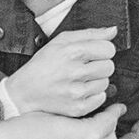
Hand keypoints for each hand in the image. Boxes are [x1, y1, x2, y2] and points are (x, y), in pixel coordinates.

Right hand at [0, 104, 121, 138]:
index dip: (114, 112)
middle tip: (103, 120)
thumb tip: (97, 111)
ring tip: (87, 135)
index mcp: (84, 136)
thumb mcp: (55, 114)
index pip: (110, 122)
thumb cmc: (23, 127)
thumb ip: (81, 115)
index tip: (117, 107)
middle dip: (108, 129)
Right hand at [1, 28, 116, 118]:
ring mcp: (76, 92)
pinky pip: (101, 98)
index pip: (109, 49)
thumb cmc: (44, 64)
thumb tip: (114, 30)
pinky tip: (79, 91)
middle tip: (84, 68)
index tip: (92, 54)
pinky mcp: (78, 108)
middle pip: (110, 66)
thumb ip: (90, 34)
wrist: (24, 92)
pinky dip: (93, 95)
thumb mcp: (61, 41)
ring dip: (96, 81)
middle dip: (100, 66)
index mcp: (72, 51)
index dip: (102, 50)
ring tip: (79, 80)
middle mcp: (75, 72)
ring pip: (106, 83)